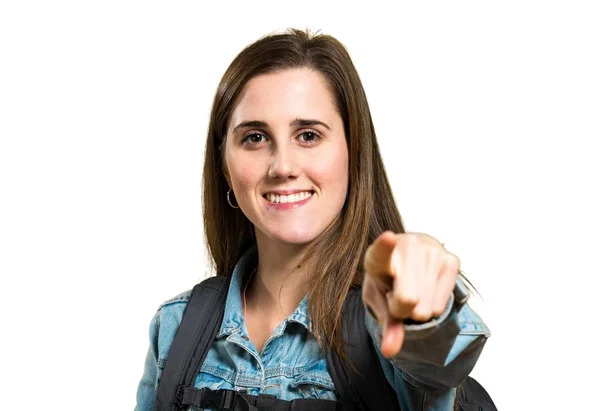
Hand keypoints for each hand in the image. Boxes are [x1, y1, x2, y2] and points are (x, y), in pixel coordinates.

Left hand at [362, 231, 459, 357]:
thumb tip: (390, 350)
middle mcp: (407, 246)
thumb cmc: (387, 280)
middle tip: (398, 294)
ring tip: (412, 289)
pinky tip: (426, 287)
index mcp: (378, 255)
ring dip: (419, 308)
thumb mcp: (378, 301)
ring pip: (426, 308)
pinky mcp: (451, 259)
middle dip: (403, 308)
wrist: (407, 258)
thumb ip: (385, 324)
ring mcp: (432, 251)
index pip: (381, 251)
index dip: (385, 246)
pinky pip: (441, 306)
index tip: (389, 238)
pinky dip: (433, 306)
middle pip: (408, 300)